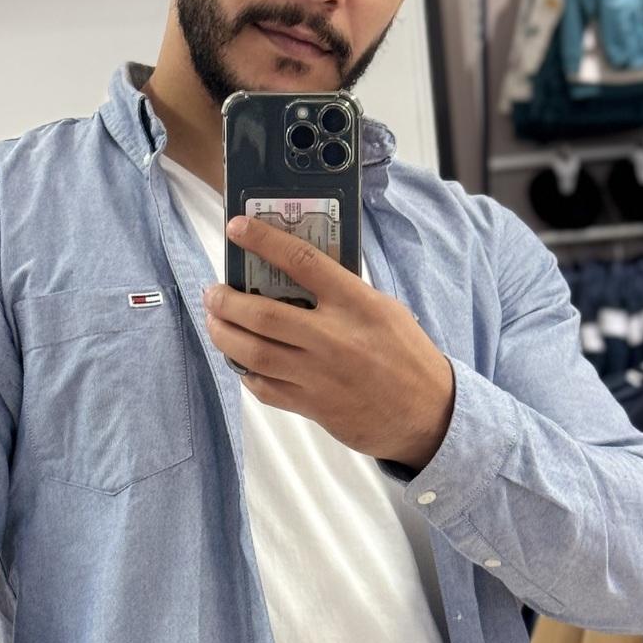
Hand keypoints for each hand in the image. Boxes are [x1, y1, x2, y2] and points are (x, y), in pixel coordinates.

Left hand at [202, 213, 454, 472]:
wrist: (428, 413)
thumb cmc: (406, 354)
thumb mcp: (383, 309)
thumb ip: (342, 292)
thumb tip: (293, 273)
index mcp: (356, 304)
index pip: (302, 261)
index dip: (263, 240)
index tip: (236, 229)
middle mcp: (334, 338)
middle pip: (262, 314)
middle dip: (226, 301)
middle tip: (213, 292)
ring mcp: (320, 375)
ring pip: (253, 353)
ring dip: (224, 335)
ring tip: (215, 322)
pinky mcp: (313, 406)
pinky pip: (264, 387)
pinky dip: (245, 371)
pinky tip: (239, 360)